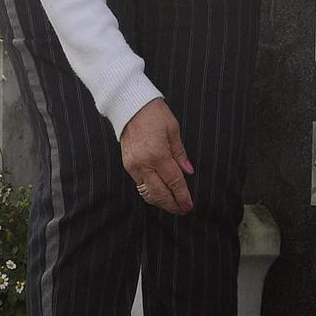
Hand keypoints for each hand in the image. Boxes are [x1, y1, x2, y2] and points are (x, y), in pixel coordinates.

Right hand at [121, 99, 193, 215]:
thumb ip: (180, 154)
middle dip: (172, 204)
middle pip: (159, 193)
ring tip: (172, 205)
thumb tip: (188, 171)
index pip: (174, 182)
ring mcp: (133, 166)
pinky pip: (140, 185)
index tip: (189, 205)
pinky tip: (159, 193)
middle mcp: (144, 164)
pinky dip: (150, 192)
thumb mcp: (173, 131)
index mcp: (158, 154)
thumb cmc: (154, 114)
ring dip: (161, 201)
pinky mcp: (127, 165)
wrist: (130, 105)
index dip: (182, 196)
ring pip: (147, 192)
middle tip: (182, 210)